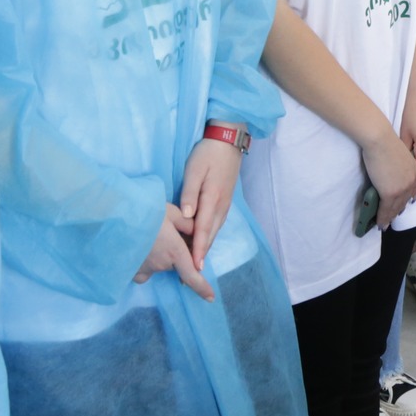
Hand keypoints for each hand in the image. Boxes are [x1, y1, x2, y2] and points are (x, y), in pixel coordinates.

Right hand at [134, 204, 213, 300]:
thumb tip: (195, 232)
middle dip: (175, 252)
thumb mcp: (172, 212)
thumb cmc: (146, 213)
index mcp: (175, 252)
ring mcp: (144, 269)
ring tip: (148, 236)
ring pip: (158, 266)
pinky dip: (144, 264)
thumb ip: (187, 223)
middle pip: (174, 263)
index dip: (202, 287)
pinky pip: (142, 271)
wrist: (115, 219)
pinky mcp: (129, 269)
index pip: (192, 275)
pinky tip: (138, 251)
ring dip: (159, 255)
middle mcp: (161, 265)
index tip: (210, 298)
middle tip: (166, 231)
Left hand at [179, 135, 242, 269]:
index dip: (198, 250)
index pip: (203, 229)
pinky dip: (209, 237)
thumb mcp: (194, 169)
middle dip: (201, 255)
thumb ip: (189, 193)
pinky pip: (217, 224)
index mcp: (212, 198)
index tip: (194, 268)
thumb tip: (186, 216)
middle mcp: (221, 205)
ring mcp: (225, 204)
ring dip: (205, 248)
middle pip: (210, 235)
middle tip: (190, 275)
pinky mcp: (225, 201)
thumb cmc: (207, 153)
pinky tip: (202, 243)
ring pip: (214, 231)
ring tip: (194, 264)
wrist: (228, 140)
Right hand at [360, 128, 415, 226]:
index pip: (411, 189)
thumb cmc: (385, 141)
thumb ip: (399, 166)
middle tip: (391, 219)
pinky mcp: (391, 192)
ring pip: (395, 207)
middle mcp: (412, 180)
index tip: (401, 207)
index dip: (405, 200)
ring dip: (389, 217)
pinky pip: (386, 209)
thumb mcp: (398, 154)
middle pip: (404, 200)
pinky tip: (379, 223)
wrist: (379, 138)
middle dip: (397, 211)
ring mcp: (403, 188)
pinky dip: (382, 218)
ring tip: (384, 224)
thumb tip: (391, 175)